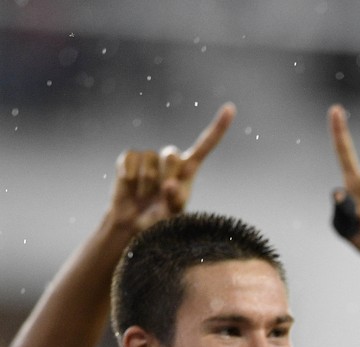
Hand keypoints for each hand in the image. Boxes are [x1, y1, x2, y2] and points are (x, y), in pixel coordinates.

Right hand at [110, 103, 234, 232]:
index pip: (206, 145)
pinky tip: (131, 187)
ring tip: (144, 196)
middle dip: (164, 177)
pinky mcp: (131, 158)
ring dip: (145, 183)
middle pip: (171, 155)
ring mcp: (150, 157)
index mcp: (188, 169)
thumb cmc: (159, 220)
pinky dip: (129, 176)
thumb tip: (171, 185)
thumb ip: (174, 202)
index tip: (230, 108)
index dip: (218, 127)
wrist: (132, 224)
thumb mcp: (171, 216)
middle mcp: (171, 159)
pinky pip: (130, 159)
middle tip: (158, 196)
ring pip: (150, 159)